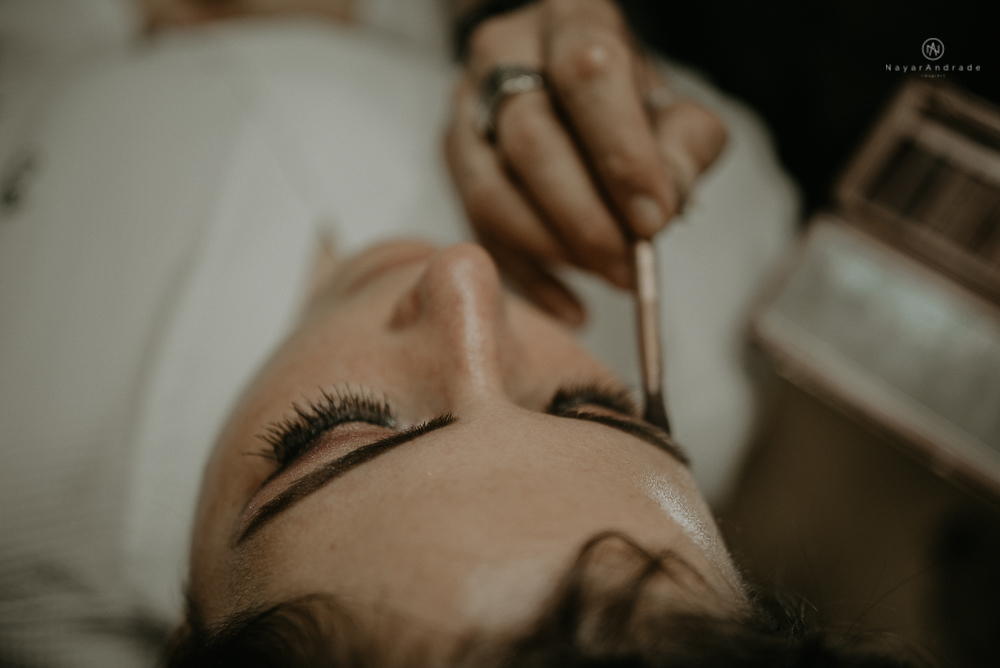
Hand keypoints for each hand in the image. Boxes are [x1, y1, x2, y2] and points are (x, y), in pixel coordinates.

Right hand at [446, 0, 726, 325]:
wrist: (562, 82)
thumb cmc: (624, 100)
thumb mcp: (672, 107)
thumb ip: (683, 148)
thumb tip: (658, 210)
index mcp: (570, 21)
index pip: (588, 77)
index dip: (620, 155)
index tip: (652, 221)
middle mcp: (504, 55)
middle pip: (530, 139)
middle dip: (584, 216)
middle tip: (627, 266)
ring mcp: (466, 109)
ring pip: (490, 190)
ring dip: (552, 249)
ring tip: (605, 277)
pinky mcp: (450, 160)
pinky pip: (477, 231)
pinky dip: (528, 277)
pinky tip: (571, 304)